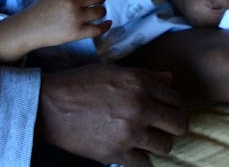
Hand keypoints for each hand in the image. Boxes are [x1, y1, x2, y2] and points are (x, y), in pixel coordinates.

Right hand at [18, 0, 111, 47]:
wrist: (29, 28)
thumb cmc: (40, 9)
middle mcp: (72, 2)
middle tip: (99, 0)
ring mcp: (75, 18)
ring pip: (99, 11)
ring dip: (102, 11)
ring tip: (98, 11)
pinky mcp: (76, 33)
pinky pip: (97, 29)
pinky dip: (105, 26)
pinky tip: (107, 23)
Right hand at [37, 64, 186, 166]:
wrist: (50, 106)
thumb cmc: (80, 84)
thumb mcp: (113, 71)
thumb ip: (145, 76)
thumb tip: (170, 79)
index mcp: (139, 84)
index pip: (176, 99)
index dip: (176, 106)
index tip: (169, 111)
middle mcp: (140, 107)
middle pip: (178, 125)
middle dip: (175, 127)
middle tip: (165, 128)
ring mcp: (129, 133)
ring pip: (165, 146)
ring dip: (158, 144)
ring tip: (146, 140)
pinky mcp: (116, 154)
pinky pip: (144, 164)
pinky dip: (141, 159)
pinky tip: (132, 151)